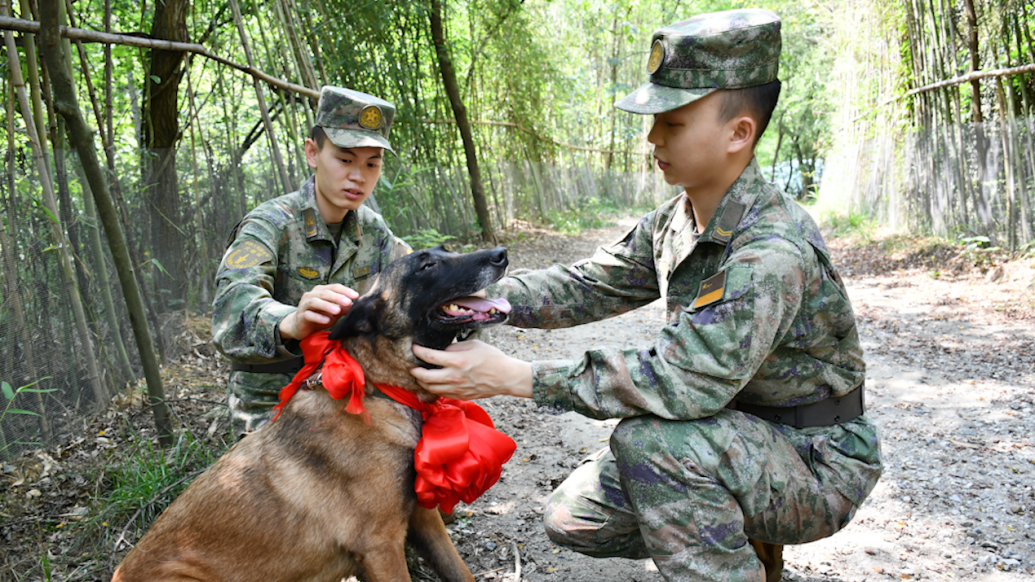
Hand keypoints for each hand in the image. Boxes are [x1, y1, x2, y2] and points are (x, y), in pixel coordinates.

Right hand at [279, 284, 358, 339]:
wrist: (301, 326)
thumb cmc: (320, 316)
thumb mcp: (334, 312)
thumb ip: (343, 308)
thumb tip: (353, 306)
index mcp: (321, 291)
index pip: (334, 287)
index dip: (345, 290)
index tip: (356, 296)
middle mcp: (312, 295)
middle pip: (325, 293)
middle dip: (337, 297)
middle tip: (348, 303)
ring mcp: (304, 304)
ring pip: (315, 302)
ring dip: (327, 305)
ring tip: (337, 311)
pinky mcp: (300, 316)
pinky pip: (309, 315)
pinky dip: (318, 317)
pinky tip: (327, 320)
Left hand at [410, 340, 532, 400]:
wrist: (506, 377)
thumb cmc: (492, 358)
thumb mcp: (474, 345)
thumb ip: (456, 347)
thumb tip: (443, 349)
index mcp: (457, 361)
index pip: (430, 357)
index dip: (418, 352)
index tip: (414, 348)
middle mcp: (454, 377)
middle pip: (425, 377)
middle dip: (415, 371)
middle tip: (412, 366)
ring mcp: (456, 388)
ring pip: (430, 388)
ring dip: (421, 382)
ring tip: (420, 376)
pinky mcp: (460, 396)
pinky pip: (441, 394)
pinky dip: (433, 389)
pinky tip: (433, 383)